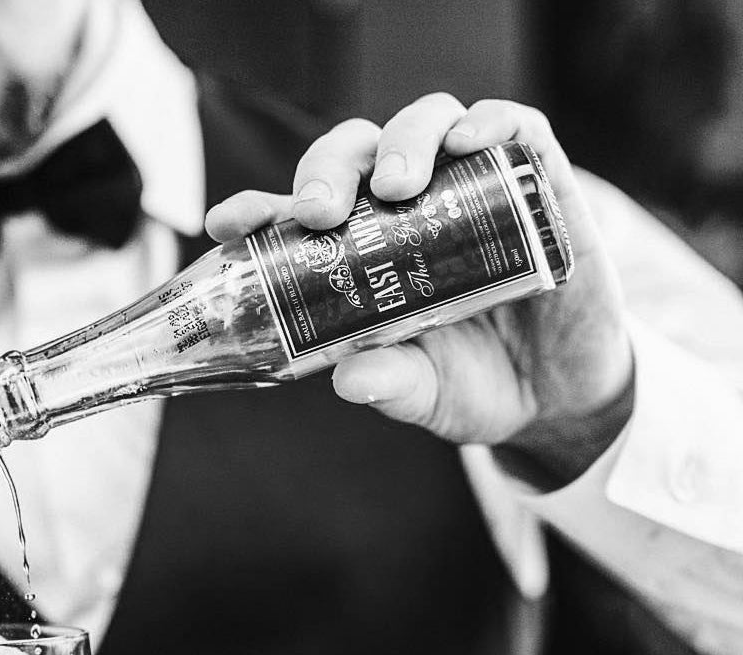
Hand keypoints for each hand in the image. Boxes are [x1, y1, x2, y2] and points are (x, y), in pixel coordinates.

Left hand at [206, 93, 634, 484]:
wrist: (561, 395)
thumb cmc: (476, 385)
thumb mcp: (427, 395)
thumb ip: (390, 385)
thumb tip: (348, 380)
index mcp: (361, 259)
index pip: (300, 216)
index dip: (260, 210)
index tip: (229, 223)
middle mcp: (407, 215)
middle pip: (353, 155)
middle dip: (328, 170)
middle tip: (322, 210)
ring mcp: (470, 192)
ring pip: (424, 124)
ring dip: (404, 141)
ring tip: (398, 185)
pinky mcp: (536, 183)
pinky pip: (514, 128)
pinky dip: (490, 122)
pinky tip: (471, 140)